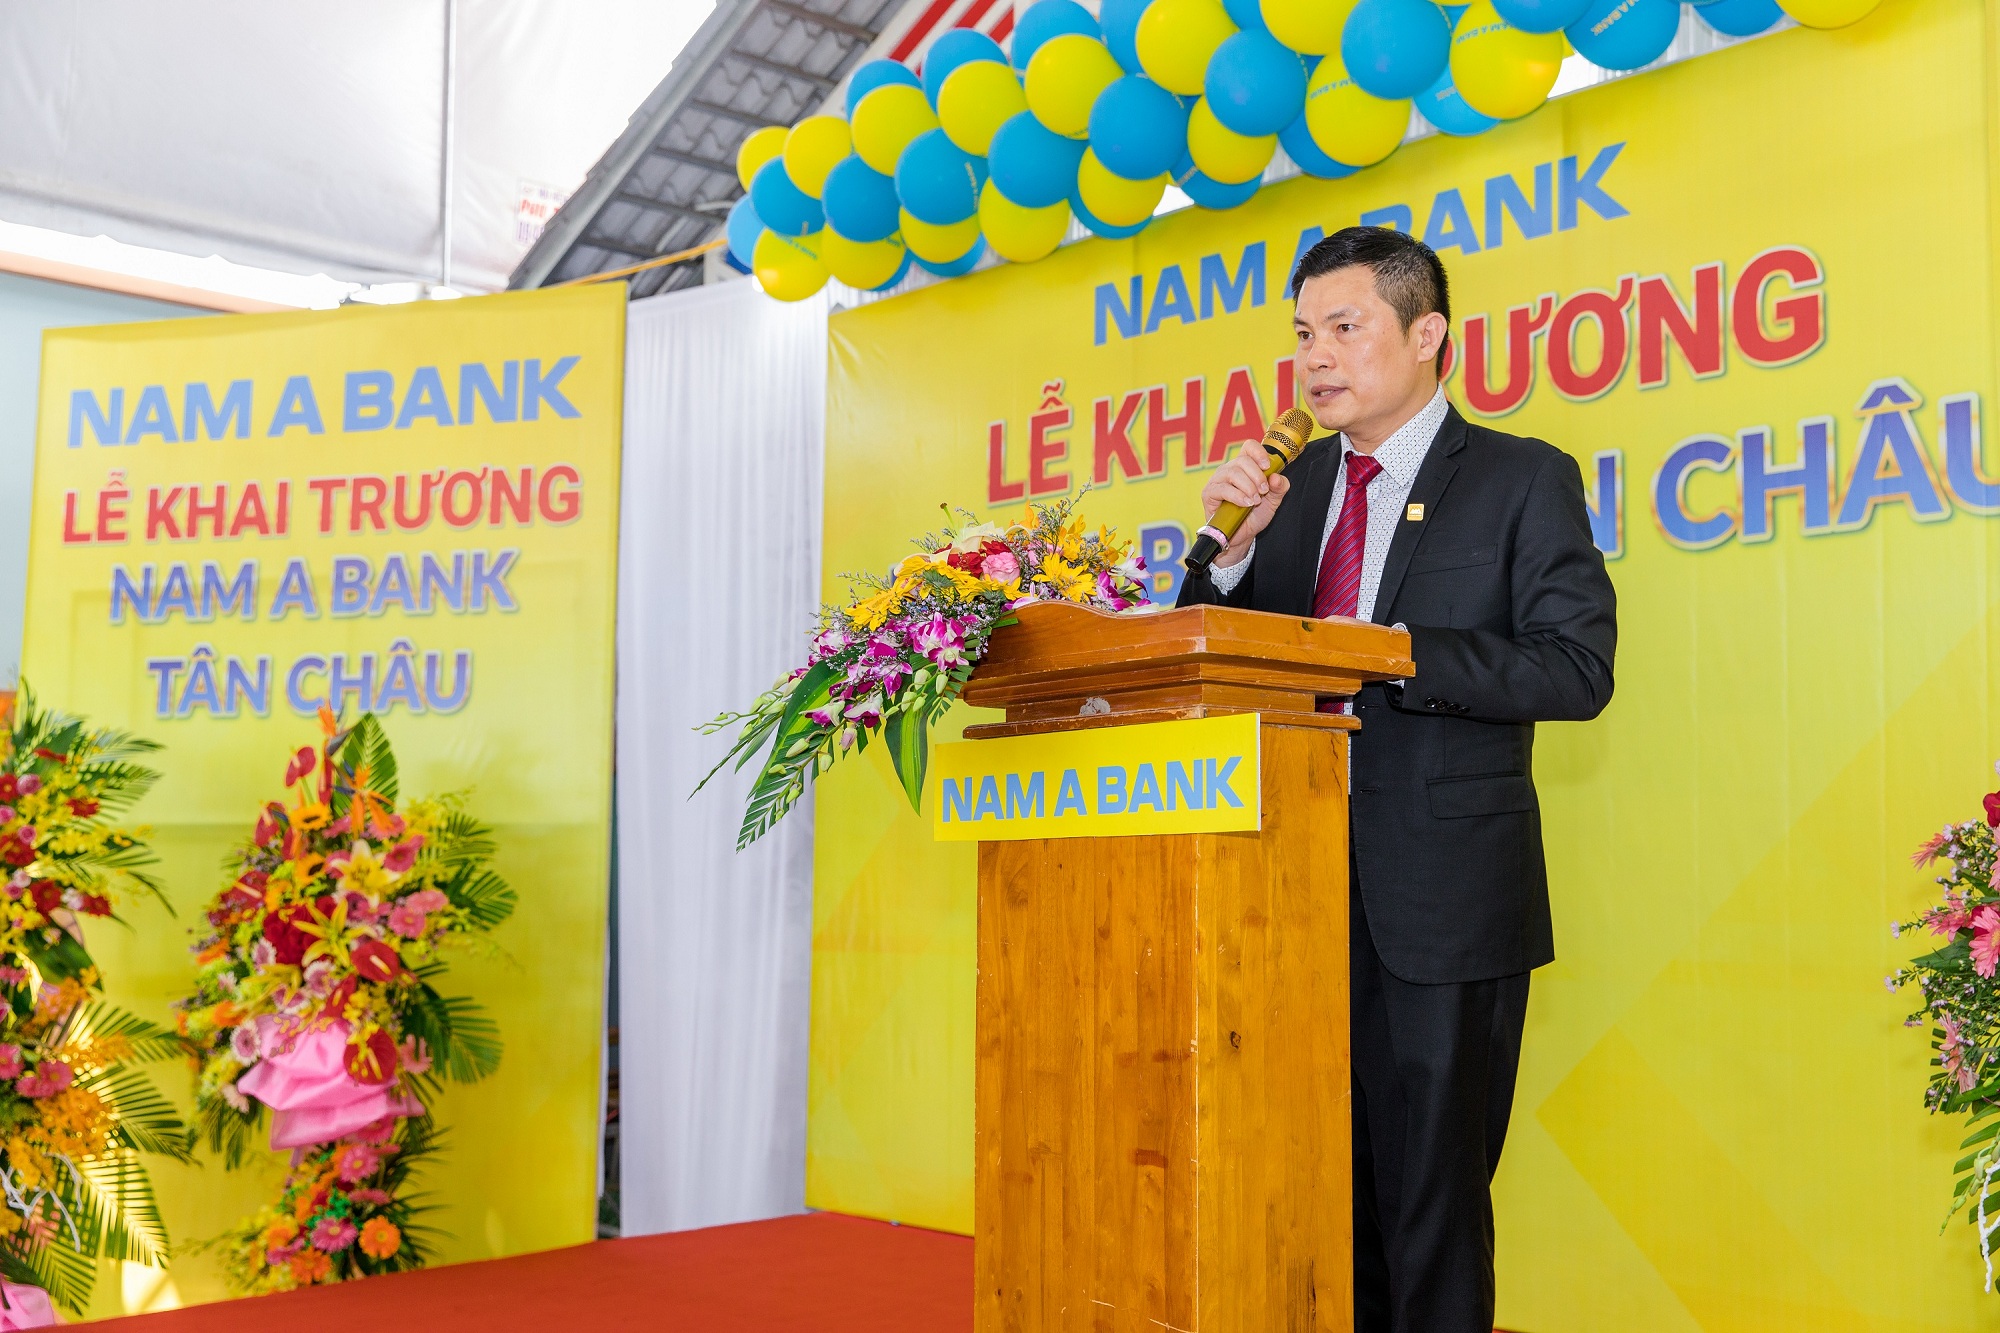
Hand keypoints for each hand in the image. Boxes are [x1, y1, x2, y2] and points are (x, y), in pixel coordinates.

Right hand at [1201, 442, 1290, 564]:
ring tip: (1255, 500)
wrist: (1241, 537)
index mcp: (1244, 467)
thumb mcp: (1272, 501)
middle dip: (1257, 476)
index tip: (1267, 466)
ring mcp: (1217, 480)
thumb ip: (1279, 488)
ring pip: (1232, 473)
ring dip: (1248, 487)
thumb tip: (1276, 477)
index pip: (1249, 447)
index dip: (1258, 452)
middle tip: (1263, 491)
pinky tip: (1246, 504)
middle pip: (1242, 460)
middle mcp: (1229, 470)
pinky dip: (1237, 496)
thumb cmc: (1254, 516)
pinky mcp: (1209, 493)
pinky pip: (1223, 489)